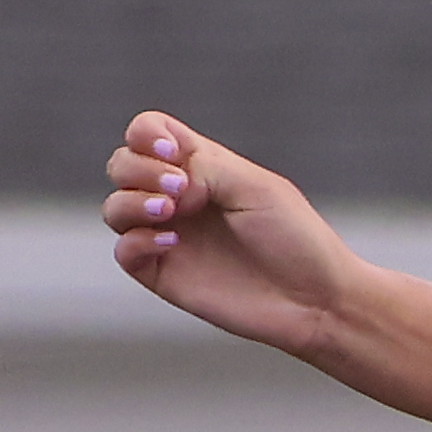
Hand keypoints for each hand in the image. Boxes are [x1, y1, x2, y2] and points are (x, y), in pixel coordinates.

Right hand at [99, 114, 363, 358]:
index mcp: (202, 168)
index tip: (174, 152)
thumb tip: (167, 181)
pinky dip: (137, 240)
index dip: (147, 133)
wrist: (316, 299)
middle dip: (139, 168)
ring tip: (170, 210)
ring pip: (116, 207)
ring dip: (132, 201)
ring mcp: (168, 235)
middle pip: (122, 164)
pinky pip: (124, 250)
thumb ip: (204, 167)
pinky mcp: (164, 273)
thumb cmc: (296, 239)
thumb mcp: (255, 187)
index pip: (149, 132)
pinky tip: (172, 243)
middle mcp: (179, 199)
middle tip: (181, 188)